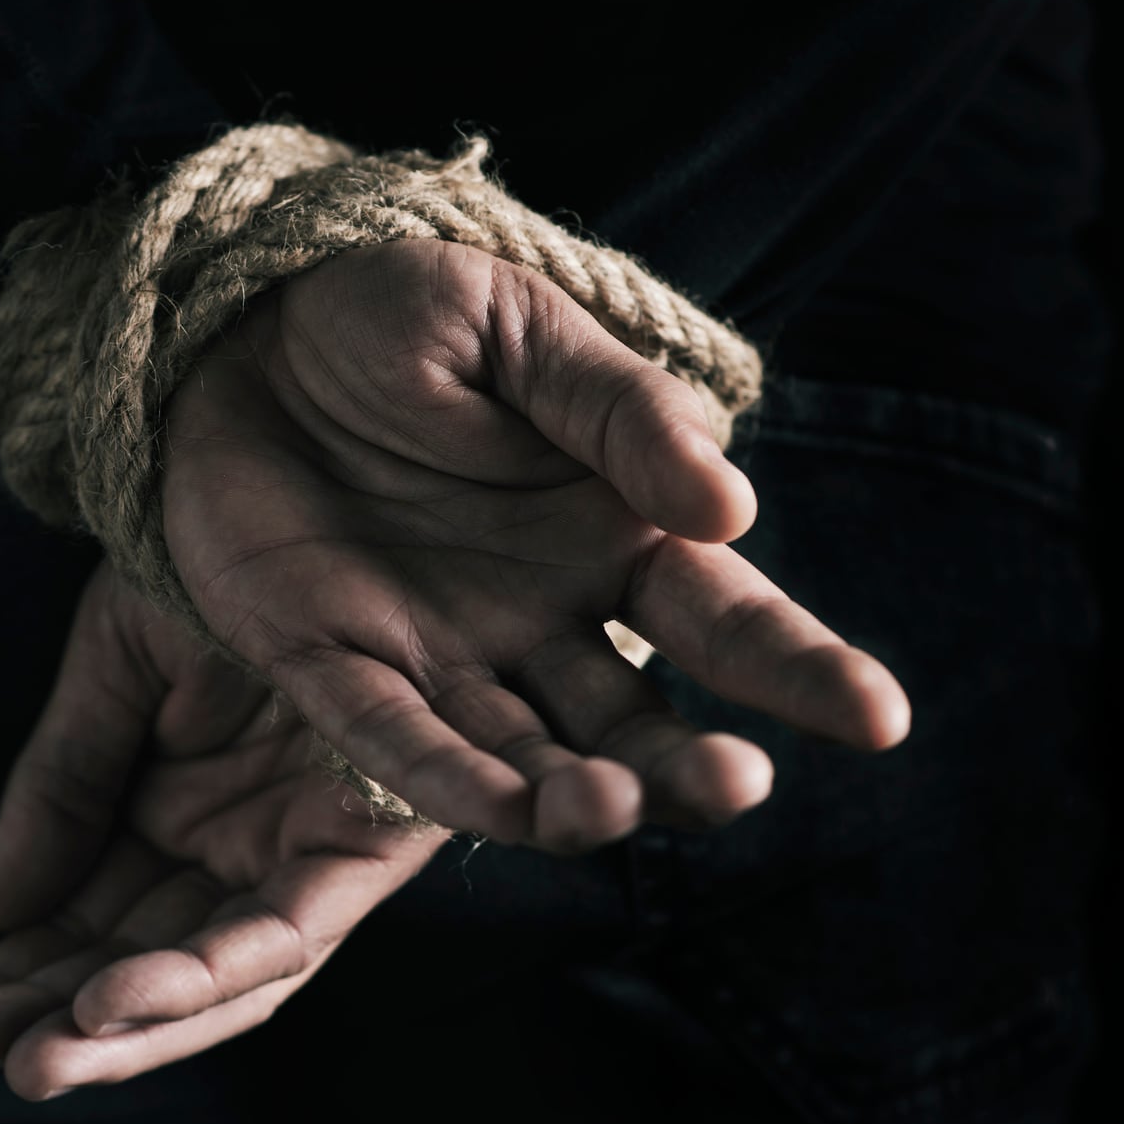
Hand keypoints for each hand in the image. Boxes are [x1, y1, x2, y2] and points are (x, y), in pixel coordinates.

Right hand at [0, 563, 449, 1100]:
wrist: (310, 467)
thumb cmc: (217, 562)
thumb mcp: (111, 672)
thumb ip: (60, 789)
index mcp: (177, 815)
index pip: (83, 927)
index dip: (8, 983)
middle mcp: (241, 851)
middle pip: (140, 968)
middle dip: (47, 1019)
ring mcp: (303, 854)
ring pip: (213, 978)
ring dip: (125, 1029)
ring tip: (29, 1060)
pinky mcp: (371, 846)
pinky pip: (290, 932)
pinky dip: (206, 973)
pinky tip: (114, 1001)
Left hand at [163, 239, 908, 848]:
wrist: (245, 311)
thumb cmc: (403, 312)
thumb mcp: (521, 332)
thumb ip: (622, 413)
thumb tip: (732, 505)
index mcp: (613, 532)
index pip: (725, 617)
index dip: (801, 670)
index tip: (878, 720)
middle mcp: (540, 617)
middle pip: (635, 719)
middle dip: (687, 765)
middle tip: (739, 787)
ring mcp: (439, 651)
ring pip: (526, 755)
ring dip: (573, 795)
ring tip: (612, 810)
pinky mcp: (331, 663)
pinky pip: (394, 742)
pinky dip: (448, 781)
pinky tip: (510, 812)